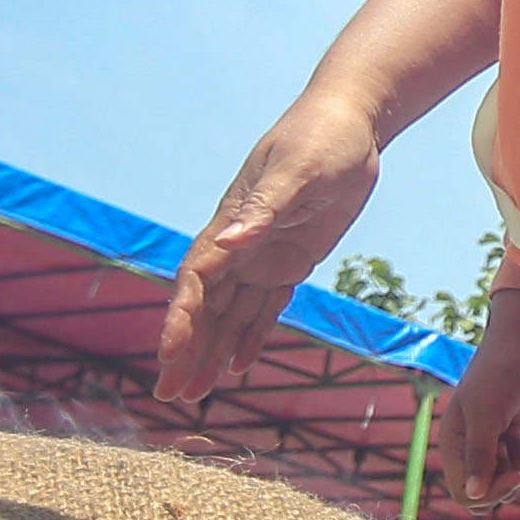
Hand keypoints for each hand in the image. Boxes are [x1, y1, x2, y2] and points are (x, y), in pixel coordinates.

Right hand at [160, 92, 385, 403]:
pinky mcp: (291, 262)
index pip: (195, 281)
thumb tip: (228, 241)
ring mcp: (263, 256)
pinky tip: (237, 366)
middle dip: (186, 350)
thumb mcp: (297, 171)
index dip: (180, 319)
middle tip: (169, 395)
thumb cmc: (321, 138)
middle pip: (205, 308)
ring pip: (230, 315)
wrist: (351, 123)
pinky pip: (264, 308)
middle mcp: (240, 246)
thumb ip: (263, 208)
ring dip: (211, 352)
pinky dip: (249, 337)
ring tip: (195, 394)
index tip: (169, 354)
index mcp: (231, 224)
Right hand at [435, 304, 519, 510]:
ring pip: (510, 481)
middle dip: (509, 479)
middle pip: (488, 493)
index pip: (464, 493)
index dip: (490, 492)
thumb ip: (479, 456)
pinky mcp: (513, 439)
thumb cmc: (501, 373)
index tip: (515, 475)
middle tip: (517, 450)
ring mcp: (492, 445)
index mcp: (453, 444)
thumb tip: (472, 496)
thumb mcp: (488, 414)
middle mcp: (469, 448)